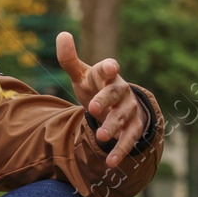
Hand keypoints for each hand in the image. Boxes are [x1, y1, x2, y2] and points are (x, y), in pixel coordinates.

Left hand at [56, 32, 147, 167]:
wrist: (117, 105)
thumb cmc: (96, 87)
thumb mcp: (81, 75)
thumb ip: (69, 59)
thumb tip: (62, 34)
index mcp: (108, 75)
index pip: (108, 68)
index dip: (108, 67)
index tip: (110, 67)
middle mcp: (121, 90)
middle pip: (115, 94)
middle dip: (105, 101)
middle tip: (93, 109)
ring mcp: (130, 109)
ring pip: (124, 117)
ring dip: (114, 126)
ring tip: (102, 137)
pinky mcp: (134, 127)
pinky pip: (130, 138)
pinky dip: (121, 150)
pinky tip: (111, 162)